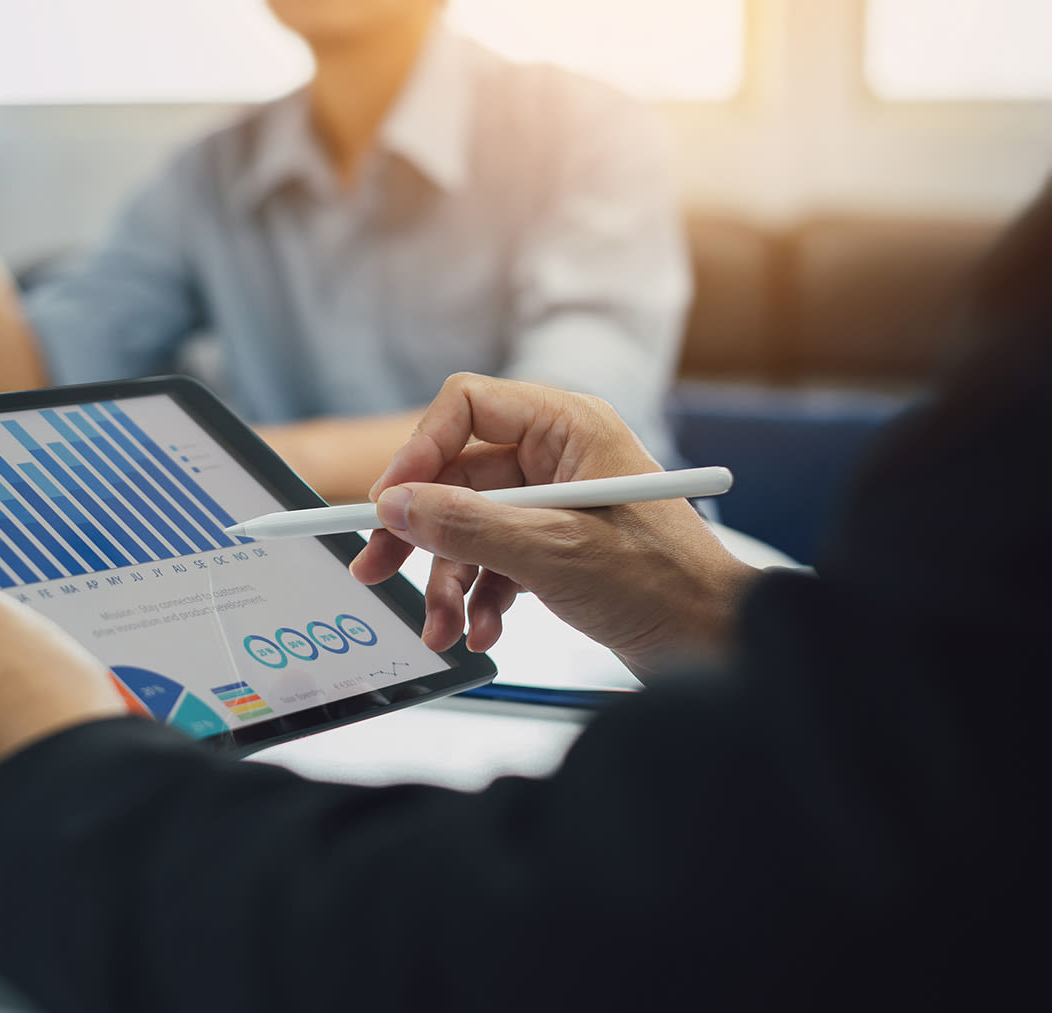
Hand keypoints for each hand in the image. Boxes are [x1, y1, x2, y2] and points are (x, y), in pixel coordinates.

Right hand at [350, 374, 758, 679]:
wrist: (717, 645)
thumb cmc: (664, 585)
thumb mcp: (554, 553)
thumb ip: (467, 527)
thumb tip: (395, 508)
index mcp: (567, 427)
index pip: (466, 407)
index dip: (419, 452)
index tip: (386, 503)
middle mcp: (556, 455)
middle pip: (455, 476)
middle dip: (419, 532)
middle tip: (375, 570)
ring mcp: (553, 503)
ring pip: (467, 526)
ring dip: (447, 580)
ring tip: (444, 629)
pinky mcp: (553, 546)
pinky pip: (491, 559)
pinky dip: (478, 597)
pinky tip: (484, 631)